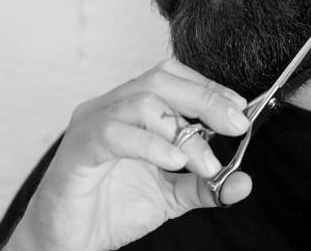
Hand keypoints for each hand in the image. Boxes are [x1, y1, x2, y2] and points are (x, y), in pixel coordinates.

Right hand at [4, 58, 252, 250]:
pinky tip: (175, 162)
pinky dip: (151, 145)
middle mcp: (109, 107)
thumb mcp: (170, 196)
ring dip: (183, 132)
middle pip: (161, 80)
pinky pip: (114, 133)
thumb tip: (244, 183)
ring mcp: (91, 124)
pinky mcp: (77, 149)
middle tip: (237, 125)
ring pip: (142, 102)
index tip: (240, 109)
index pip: (172, 77)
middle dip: (205, 99)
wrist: (67, 243)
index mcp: (130, 109)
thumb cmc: (110, 210)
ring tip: (206, 164)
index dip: (208, 87)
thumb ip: (205, 186)